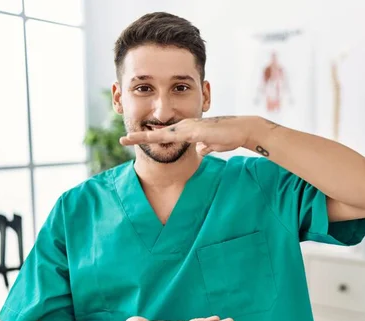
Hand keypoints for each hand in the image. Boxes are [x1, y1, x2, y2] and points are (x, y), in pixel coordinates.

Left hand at [118, 116, 257, 155]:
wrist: (242, 131)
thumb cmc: (229, 137)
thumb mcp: (213, 144)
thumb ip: (205, 146)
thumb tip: (200, 150)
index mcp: (188, 129)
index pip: (164, 134)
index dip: (150, 137)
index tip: (136, 140)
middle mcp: (185, 125)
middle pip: (157, 132)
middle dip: (140, 136)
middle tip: (122, 140)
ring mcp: (188, 127)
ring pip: (161, 133)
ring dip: (144, 137)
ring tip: (126, 139)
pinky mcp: (194, 131)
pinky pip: (173, 136)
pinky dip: (158, 138)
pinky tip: (147, 139)